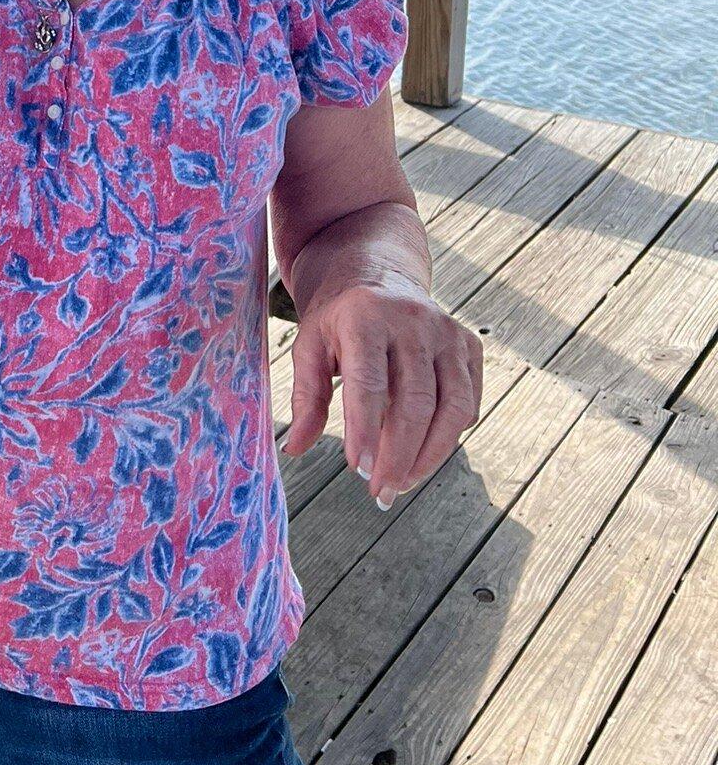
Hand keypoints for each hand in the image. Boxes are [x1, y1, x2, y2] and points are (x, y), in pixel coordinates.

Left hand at [280, 282, 482, 508]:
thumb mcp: (310, 344)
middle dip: (399, 454)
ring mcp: (447, 331)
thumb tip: (294, 449)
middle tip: (380, 492)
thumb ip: (306, 397)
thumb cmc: (337, 318)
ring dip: (429, 454)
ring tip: (402, 482)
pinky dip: (450, 435)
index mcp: (365, 316)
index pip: (369, 382)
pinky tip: (424, 453)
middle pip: (415, 402)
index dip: (366, 430)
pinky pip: (468, 401)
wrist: (376, 273)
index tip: (360, 471)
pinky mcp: (470, 344)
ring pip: (452, 407)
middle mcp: (413, 320)